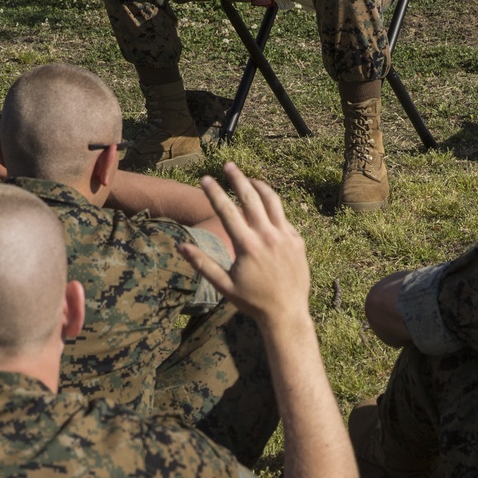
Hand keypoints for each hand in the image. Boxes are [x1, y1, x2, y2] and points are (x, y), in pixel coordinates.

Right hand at [179, 162, 310, 328]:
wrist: (286, 313)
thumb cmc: (252, 301)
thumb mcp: (223, 286)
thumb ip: (202, 263)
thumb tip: (180, 246)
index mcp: (248, 246)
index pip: (227, 210)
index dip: (214, 192)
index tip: (204, 178)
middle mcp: (268, 236)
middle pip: (251, 196)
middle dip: (237, 178)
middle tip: (228, 165)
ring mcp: (285, 236)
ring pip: (272, 200)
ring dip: (259, 186)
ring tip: (248, 179)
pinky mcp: (297, 240)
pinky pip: (283, 216)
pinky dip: (272, 208)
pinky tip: (264, 207)